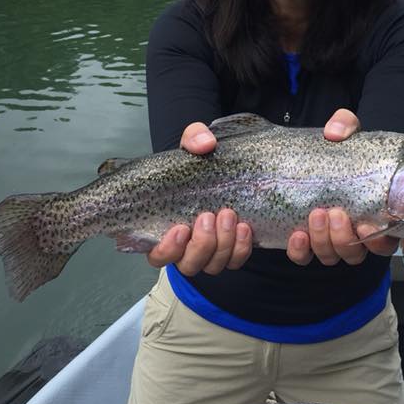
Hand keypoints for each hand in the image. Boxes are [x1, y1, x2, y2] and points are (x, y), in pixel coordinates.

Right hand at [147, 122, 252, 274]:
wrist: (231, 168)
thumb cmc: (203, 161)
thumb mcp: (196, 143)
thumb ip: (195, 138)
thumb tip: (204, 144)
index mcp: (165, 228)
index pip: (157, 254)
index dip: (167, 249)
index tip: (180, 229)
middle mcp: (186, 246)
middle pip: (188, 264)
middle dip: (201, 244)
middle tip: (210, 215)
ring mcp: (210, 250)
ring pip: (212, 266)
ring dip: (223, 246)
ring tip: (230, 215)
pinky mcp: (231, 249)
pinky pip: (235, 260)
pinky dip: (241, 248)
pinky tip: (246, 228)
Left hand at [286, 109, 400, 265]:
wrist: (318, 155)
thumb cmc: (342, 150)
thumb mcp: (348, 132)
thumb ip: (345, 125)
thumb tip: (334, 132)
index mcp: (378, 213)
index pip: (387, 240)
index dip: (378, 241)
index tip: (366, 225)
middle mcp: (357, 233)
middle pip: (357, 253)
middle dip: (345, 239)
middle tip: (336, 213)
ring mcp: (332, 239)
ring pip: (333, 256)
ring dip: (324, 241)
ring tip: (316, 215)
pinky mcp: (308, 240)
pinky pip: (304, 256)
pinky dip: (300, 251)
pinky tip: (296, 235)